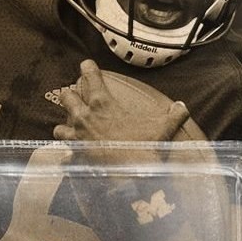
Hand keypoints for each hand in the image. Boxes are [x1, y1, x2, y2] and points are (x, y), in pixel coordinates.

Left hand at [52, 60, 192, 164]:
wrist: (131, 175)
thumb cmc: (144, 148)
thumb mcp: (162, 128)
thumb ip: (174, 115)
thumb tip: (183, 107)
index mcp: (103, 104)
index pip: (90, 77)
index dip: (87, 68)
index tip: (86, 65)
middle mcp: (85, 117)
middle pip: (67, 97)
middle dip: (69, 97)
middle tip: (75, 98)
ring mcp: (76, 137)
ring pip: (58, 127)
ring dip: (64, 127)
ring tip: (69, 130)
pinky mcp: (74, 156)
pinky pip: (64, 155)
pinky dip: (66, 156)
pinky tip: (71, 158)